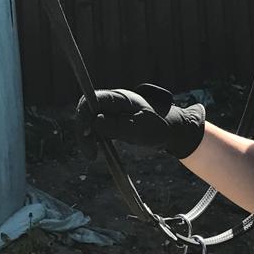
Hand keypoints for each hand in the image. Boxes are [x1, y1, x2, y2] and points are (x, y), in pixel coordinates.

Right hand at [74, 84, 205, 160]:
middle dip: (83, 130)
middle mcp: (112, 102)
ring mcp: (111, 112)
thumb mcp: (140, 129)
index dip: (84, 115)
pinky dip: (92, 140)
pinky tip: (95, 152)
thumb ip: (118, 125)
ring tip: (92, 155)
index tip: (87, 134)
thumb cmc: (158, 127)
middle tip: (90, 154)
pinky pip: (95, 129)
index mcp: (119, 98)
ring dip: (86, 138)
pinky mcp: (111, 122)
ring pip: (89, 121)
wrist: (170, 131)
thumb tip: (94, 121)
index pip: (92, 100)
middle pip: (86, 111)